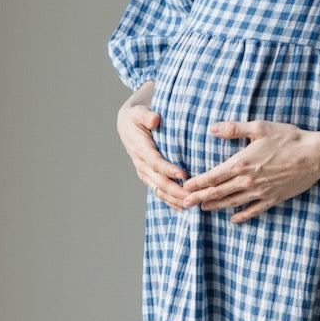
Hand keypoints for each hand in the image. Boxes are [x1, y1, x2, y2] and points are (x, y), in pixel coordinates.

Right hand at [116, 92, 190, 207]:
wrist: (127, 127)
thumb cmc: (136, 118)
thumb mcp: (138, 112)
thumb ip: (146, 115)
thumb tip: (154, 119)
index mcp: (140, 149)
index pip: (155, 162)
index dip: (168, 170)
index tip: (184, 175)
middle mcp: (142, 164)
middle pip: (159, 182)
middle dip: (176, 191)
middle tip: (192, 196)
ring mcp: (145, 173)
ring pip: (160, 190)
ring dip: (175, 199)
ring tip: (191, 204)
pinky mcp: (149, 178)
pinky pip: (159, 192)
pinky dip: (170, 201)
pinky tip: (183, 208)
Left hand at [179, 118, 319, 222]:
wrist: (315, 155)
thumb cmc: (288, 138)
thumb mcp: (260, 128)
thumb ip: (234, 129)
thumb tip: (212, 129)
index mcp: (242, 163)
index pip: (213, 176)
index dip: (197, 183)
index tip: (185, 186)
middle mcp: (248, 181)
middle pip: (218, 192)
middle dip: (199, 198)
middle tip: (184, 203)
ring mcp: (261, 192)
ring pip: (233, 202)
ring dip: (216, 206)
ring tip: (203, 209)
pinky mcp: (273, 198)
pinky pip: (254, 210)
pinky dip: (242, 215)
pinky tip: (233, 219)